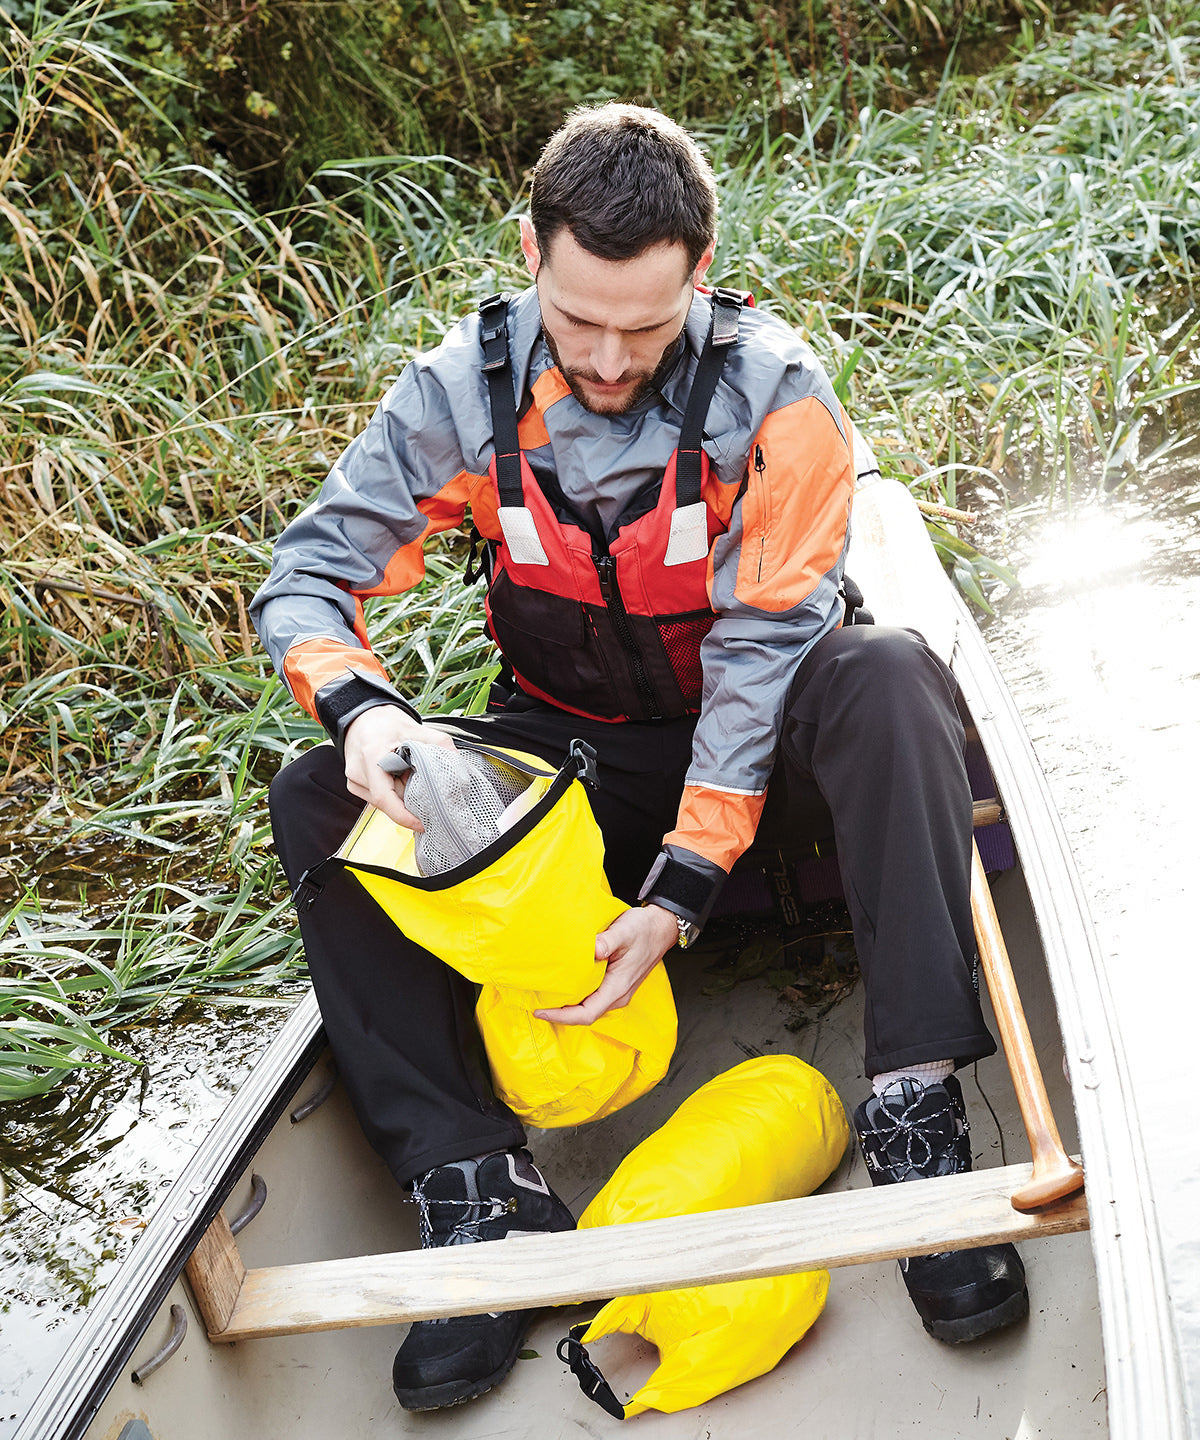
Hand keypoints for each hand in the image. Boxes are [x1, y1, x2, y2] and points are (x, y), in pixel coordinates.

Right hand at [342, 705, 454, 830]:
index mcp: (371, 757)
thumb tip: (457, 763)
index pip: (385, 798)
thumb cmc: (385, 721)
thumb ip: (439, 744)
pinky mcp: (356, 785)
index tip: (422, 823)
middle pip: (388, 803)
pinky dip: (393, 791)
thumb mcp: (415, 728)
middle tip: (426, 793)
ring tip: (408, 775)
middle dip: (409, 802)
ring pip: (384, 803)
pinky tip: (398, 777)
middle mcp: (358, 772)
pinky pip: (378, 798)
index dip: (404, 816)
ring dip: (402, 795)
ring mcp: (354, 781)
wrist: (362, 715)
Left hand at [534, 904, 678, 1025]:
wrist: (661, 928)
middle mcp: (618, 995)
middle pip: (584, 1015)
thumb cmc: (644, 929)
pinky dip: (575, 998)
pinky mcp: (614, 986)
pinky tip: (562, 988)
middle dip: (559, 1015)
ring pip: (588, 1008)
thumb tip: (593, 950)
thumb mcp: (625, 931)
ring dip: (566, 1007)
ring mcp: (617, 992)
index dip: (562, 1017)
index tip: (540, 1011)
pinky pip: (592, 999)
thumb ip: (608, 941)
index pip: (587, 1013)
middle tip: (534, 1005)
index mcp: (618, 987)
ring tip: (544, 998)